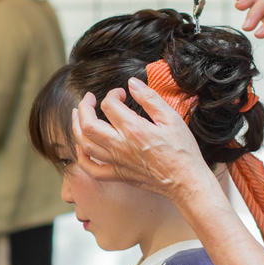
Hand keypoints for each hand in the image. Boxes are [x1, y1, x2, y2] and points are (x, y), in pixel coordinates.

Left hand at [72, 79, 212, 203]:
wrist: (186, 181)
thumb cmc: (182, 150)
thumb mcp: (171, 118)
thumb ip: (150, 98)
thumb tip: (132, 83)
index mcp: (134, 129)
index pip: (109, 105)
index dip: (112, 94)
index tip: (121, 93)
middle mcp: (120, 146)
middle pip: (88, 125)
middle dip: (84, 107)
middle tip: (89, 98)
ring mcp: (117, 162)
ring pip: (85, 145)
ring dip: (76, 127)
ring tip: (77, 115)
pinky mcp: (118, 175)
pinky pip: (91, 169)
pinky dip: (81, 157)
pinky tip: (81, 147)